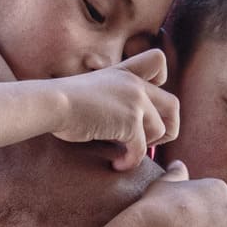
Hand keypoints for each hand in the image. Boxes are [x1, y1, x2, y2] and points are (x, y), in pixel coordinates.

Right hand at [52, 49, 178, 169]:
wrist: (53, 103)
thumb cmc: (64, 102)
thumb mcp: (94, 89)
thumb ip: (113, 96)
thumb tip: (124, 123)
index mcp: (125, 72)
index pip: (158, 61)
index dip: (161, 82)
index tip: (146, 101)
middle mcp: (135, 84)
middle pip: (173, 104)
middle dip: (170, 125)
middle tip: (151, 140)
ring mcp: (135, 102)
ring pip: (160, 130)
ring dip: (146, 146)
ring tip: (128, 153)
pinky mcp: (130, 122)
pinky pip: (142, 149)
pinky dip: (131, 161)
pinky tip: (117, 165)